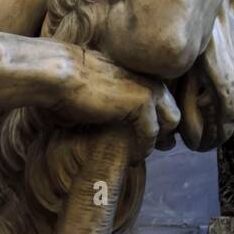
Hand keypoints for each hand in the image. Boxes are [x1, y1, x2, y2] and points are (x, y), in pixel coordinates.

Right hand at [51, 46, 180, 162]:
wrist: (61, 75)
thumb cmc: (73, 85)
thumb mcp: (105, 94)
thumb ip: (121, 105)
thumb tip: (123, 124)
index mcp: (144, 75)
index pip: (164, 104)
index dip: (157, 125)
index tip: (143, 142)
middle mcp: (152, 80)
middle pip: (172, 113)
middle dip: (162, 134)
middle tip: (143, 151)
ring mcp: (150, 90)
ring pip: (169, 123)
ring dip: (155, 142)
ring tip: (136, 155)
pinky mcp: (141, 104)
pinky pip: (150, 134)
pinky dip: (141, 149)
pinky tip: (129, 158)